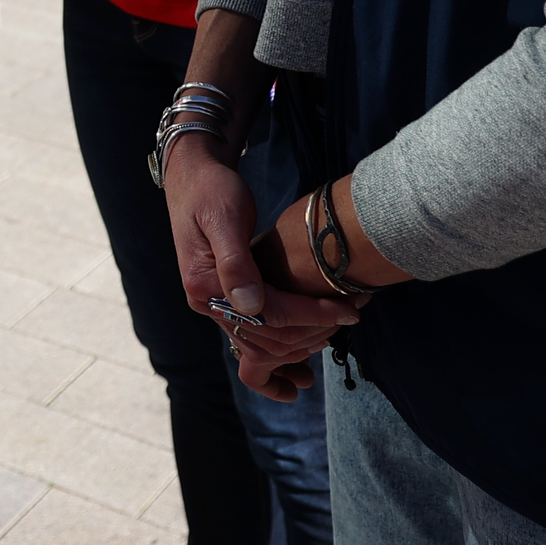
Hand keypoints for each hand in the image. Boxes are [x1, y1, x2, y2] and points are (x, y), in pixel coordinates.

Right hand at [160, 131, 357, 400]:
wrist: (193, 176)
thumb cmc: (212, 190)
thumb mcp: (223, 217)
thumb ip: (235, 261)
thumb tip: (250, 304)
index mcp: (205, 286)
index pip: (269, 315)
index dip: (313, 315)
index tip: (350, 310)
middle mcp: (208, 304)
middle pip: (270, 337)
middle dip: (314, 331)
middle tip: (352, 315)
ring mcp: (217, 305)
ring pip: (264, 345)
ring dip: (302, 347)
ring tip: (338, 334)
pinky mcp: (228, 300)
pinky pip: (256, 338)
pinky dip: (280, 355)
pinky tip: (302, 368)